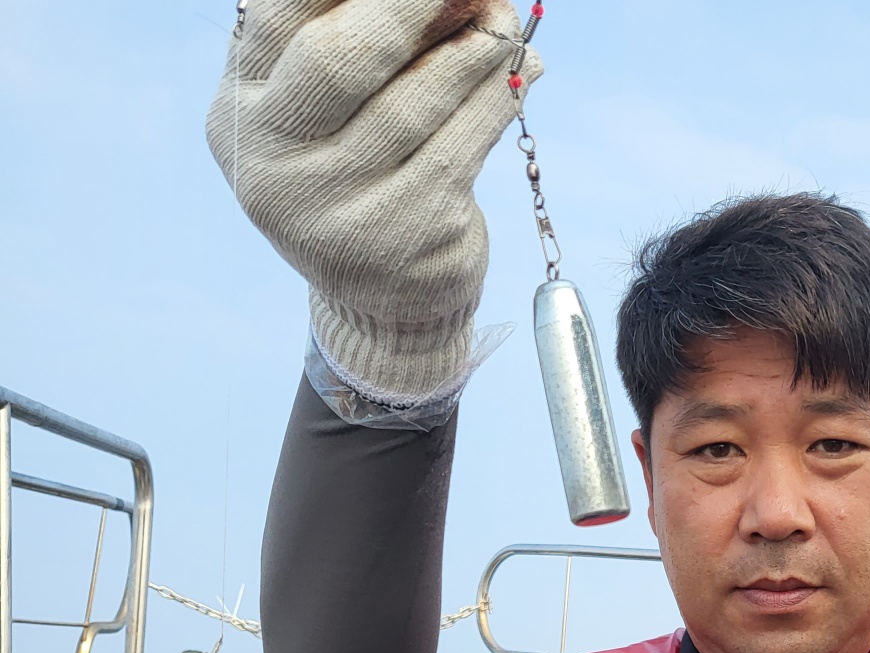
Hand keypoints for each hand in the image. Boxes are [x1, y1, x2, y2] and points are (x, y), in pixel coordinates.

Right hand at [207, 0, 542, 401]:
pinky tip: (521, 68)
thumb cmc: (359, 172)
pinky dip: (497, 97)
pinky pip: (462, 145)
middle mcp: (277, 167)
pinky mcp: (407, 237)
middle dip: (410, 2)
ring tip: (504, 13)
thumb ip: (354, 35)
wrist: (387, 299)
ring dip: (472, 45)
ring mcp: (339, 210)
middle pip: (341, 57)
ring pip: (415, 100)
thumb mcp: (332, 106)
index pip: (282, 14)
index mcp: (241, 114)